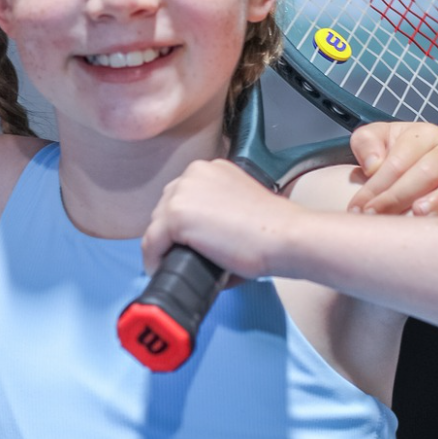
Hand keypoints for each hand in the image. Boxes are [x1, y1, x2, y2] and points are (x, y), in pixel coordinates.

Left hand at [141, 158, 301, 279]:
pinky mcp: (176, 216)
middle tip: (180, 255)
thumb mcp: (237, 205)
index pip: (180, 196)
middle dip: (170, 233)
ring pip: (156, 225)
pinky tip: (163, 269)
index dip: (180, 223)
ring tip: (173, 264)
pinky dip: (154, 259)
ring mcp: (183, 193)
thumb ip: (214, 212)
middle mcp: (193, 174)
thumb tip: (197, 239)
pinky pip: (152, 242)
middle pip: (165, 208)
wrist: (285, 236)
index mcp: (209, 169)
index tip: (183, 242)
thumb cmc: (271, 228)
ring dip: (163, 245)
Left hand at [347, 122, 437, 215]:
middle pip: (428, 173)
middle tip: (380, 215)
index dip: (378, 185)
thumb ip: (367, 145)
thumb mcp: (373, 139)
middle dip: (399, 197)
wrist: (415, 159)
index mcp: (424, 135)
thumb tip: (374, 165)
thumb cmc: (392, 151)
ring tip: (418, 214)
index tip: (361, 208)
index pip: (400, 161)